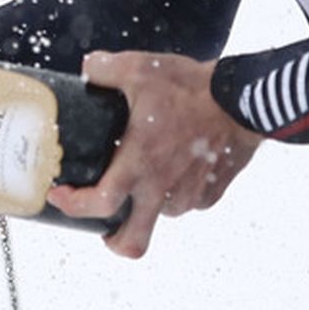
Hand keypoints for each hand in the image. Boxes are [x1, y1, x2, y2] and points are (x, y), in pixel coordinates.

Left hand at [48, 50, 261, 258]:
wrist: (248, 100)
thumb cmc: (194, 88)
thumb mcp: (140, 68)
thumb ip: (105, 70)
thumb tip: (88, 68)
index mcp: (139, 164)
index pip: (99, 205)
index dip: (73, 207)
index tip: (60, 195)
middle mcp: (163, 189)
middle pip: (133, 241)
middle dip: (114, 240)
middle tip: (104, 224)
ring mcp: (190, 195)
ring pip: (161, 214)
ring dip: (149, 202)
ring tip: (148, 172)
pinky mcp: (214, 193)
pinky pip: (188, 202)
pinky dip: (177, 192)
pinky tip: (177, 166)